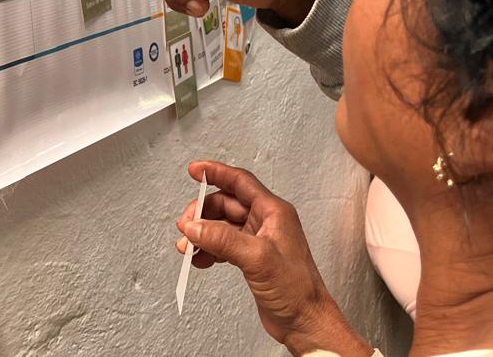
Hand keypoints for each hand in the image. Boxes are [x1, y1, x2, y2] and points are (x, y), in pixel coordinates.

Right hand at [176, 162, 370, 356]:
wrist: (306, 322)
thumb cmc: (298, 291)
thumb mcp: (258, 258)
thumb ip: (224, 239)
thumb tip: (196, 227)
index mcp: (274, 212)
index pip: (240, 182)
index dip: (216, 172)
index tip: (195, 170)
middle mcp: (266, 222)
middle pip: (226, 204)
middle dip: (202, 213)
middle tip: (187, 227)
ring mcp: (258, 240)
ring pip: (222, 225)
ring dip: (203, 233)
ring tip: (188, 246)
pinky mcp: (252, 258)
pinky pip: (223, 244)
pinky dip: (209, 249)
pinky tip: (200, 259)